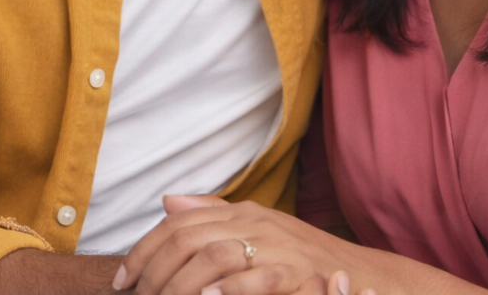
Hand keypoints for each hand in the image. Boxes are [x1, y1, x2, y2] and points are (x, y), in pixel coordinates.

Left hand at [114, 197, 370, 294]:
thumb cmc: (306, 258)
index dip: (143, 251)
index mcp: (242, 212)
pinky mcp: (297, 271)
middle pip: (187, 236)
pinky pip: (255, 278)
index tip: (122, 280)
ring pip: (214, 253)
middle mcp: (256, 222)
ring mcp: (276, 245)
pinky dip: (226, 289)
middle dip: (153, 269)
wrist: (366, 275)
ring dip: (179, 280)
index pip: (178, 223)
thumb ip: (214, 214)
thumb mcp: (260, 229)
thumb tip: (168, 201)